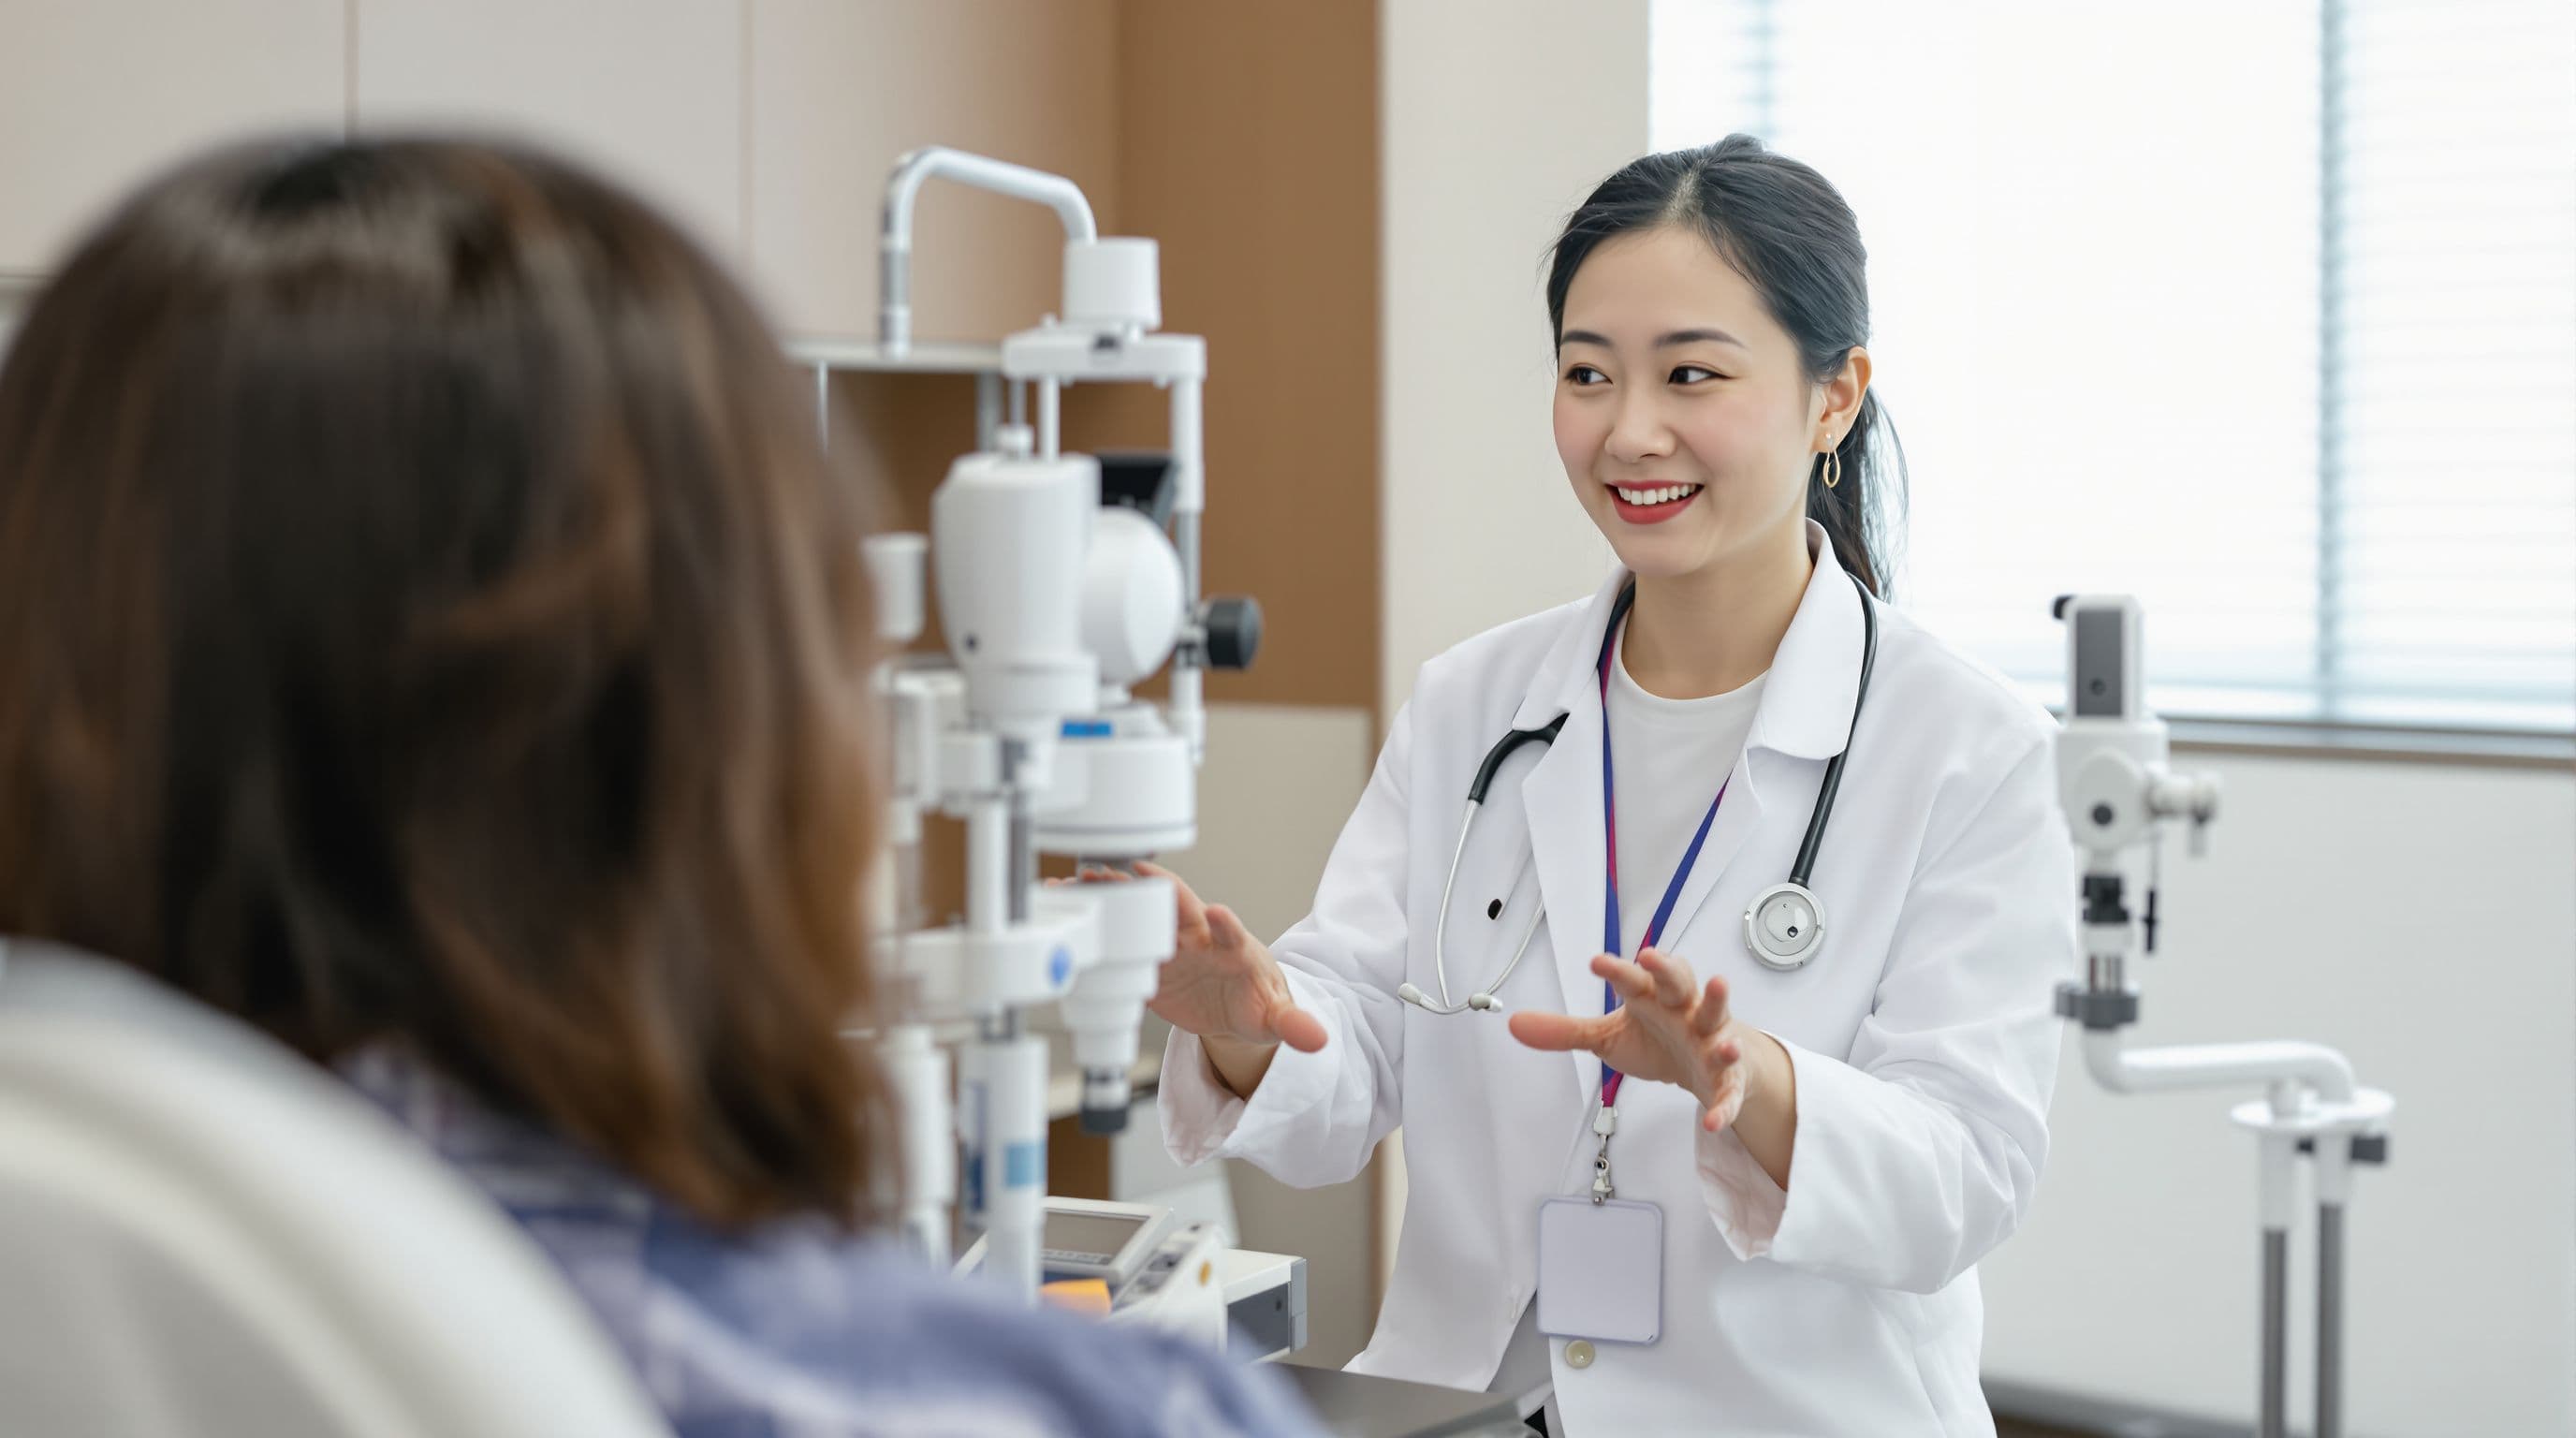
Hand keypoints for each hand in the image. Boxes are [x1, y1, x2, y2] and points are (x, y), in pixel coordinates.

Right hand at [1104, 861, 1324, 1055]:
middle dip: (1155, 889)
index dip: (1223, 922)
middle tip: (1130, 874)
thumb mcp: (1275, 1017)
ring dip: (1118, 893)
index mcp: (1233, 948)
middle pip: (1177, 906)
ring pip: (1143, 911)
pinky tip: (1071, 900)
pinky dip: (1098, 918)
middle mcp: (1199, 936)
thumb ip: (1293, 1024)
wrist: (1235, 1008)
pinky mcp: (1146, 958)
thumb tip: (1319, 1039)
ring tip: (1087, 878)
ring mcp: (1170, 943)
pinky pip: (1120, 936)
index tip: (1215, 912)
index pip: (1230, 930)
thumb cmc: (1258, 1002)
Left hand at [1507, 948, 1760, 1132]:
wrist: (1705, 1065)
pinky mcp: (1727, 1076)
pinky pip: (1728, 1090)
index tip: (1596, 963)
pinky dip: (1723, 1106)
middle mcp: (1684, 1010)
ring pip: (1717, 1021)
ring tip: (1720, 1001)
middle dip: (1668, 970)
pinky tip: (1714, 1120)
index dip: (1617, 970)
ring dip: (1716, 1008)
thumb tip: (1514, 1024)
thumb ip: (1565, 1031)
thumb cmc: (1656, 1038)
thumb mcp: (1606, 1036)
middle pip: (1680, 982)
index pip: (1634, 979)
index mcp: (1652, 997)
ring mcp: (1710, 1040)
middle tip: (1652, 958)